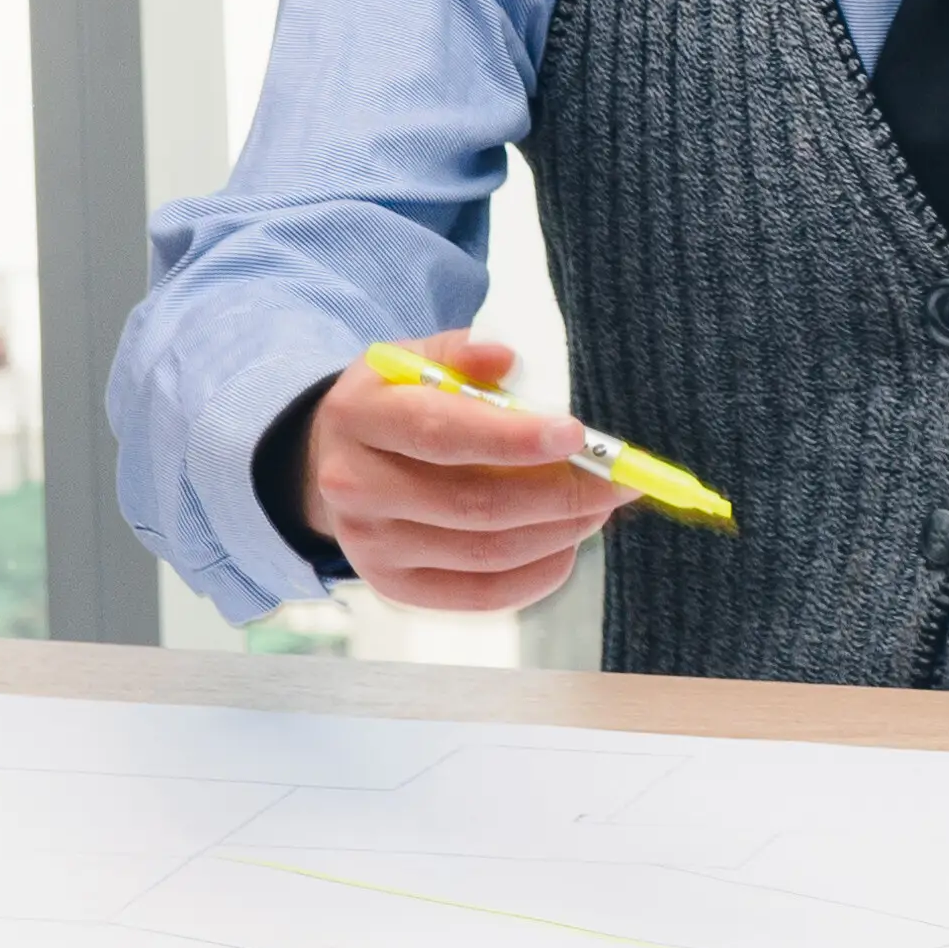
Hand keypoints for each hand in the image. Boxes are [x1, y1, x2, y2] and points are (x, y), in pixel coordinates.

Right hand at [287, 331, 629, 612]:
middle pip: (473, 504)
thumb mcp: (412, 359)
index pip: (441, 433)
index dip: (513, 438)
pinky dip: (537, 574)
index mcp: (360, 419)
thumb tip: (505, 360)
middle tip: (614, 480)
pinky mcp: (396, 587)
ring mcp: (372, 548)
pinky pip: (481, 594)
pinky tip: (566, 545)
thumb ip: (460, 353)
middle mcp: (357, 489)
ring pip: (485, 553)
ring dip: (558, 533)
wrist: (333, 462)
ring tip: (598, 507)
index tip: (576, 435)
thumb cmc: (393, 402)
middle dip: (559, 494)